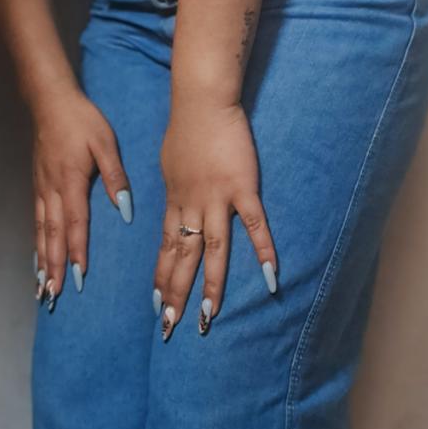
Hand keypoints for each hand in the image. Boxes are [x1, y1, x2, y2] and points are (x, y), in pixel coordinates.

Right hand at [30, 85, 133, 309]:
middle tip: (54, 294)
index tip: (78, 276)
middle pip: (53, 235)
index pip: (75, 223)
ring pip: (41, 231)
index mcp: (72, 181)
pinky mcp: (37, 184)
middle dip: (54, 266)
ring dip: (42, 260)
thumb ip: (115, 177)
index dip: (76, 251)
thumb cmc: (81, 120)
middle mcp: (53, 189)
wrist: (50, 101)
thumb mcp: (105, 143)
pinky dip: (37, 242)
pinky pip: (36, 220)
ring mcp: (41, 188)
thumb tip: (124, 209)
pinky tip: (37, 257)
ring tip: (42, 286)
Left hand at [155, 100, 279, 338]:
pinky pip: (254, 225)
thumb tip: (174, 203)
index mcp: (175, 200)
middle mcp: (192, 205)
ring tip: (207, 318)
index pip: (165, 247)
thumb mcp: (169, 163)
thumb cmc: (186, 128)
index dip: (162, 276)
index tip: (156, 303)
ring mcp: (217, 199)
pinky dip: (263, 252)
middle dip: (175, 293)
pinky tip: (270, 277)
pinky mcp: (243, 188)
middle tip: (168, 326)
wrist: (202, 102)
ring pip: (212, 250)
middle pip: (182, 257)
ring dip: (210, 286)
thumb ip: (174, 189)